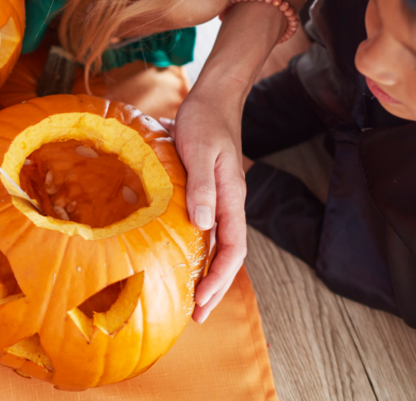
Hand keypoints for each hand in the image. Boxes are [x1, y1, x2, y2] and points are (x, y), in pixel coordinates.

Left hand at [172, 86, 247, 323]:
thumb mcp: (200, 150)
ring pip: (218, 246)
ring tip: (191, 298)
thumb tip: (203, 223)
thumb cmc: (205, 121)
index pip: (232, 248)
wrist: (212, 99)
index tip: (203, 299)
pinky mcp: (207, 194)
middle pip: (228, 255)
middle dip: (215, 287)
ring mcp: (219, 200)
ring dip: (207, 273)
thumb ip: (202, 186)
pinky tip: (183, 261)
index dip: (219, 277)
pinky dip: (199, 251)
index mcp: (231, 198)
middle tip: (197, 315)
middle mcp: (229, 204)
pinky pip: (206, 231)